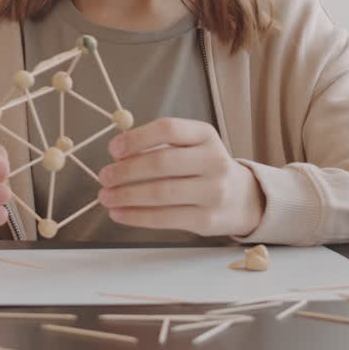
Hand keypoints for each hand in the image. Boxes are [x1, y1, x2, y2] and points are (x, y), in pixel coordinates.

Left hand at [98, 117, 264, 236]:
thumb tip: (118, 157)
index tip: (113, 149)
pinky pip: (165, 218)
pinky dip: (136, 216)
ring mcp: (214, 192)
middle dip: (125, 171)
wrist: (245, 199)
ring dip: (126, 196)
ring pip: (161, 193)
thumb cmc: (204, 168)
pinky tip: (119, 213)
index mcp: (206, 135)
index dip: (136, 138)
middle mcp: (214, 161)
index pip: (168, 129)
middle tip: (103, 177)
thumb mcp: (190, 147)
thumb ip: (159, 146)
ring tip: (106, 196)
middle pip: (161, 163)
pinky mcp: (208, 220)